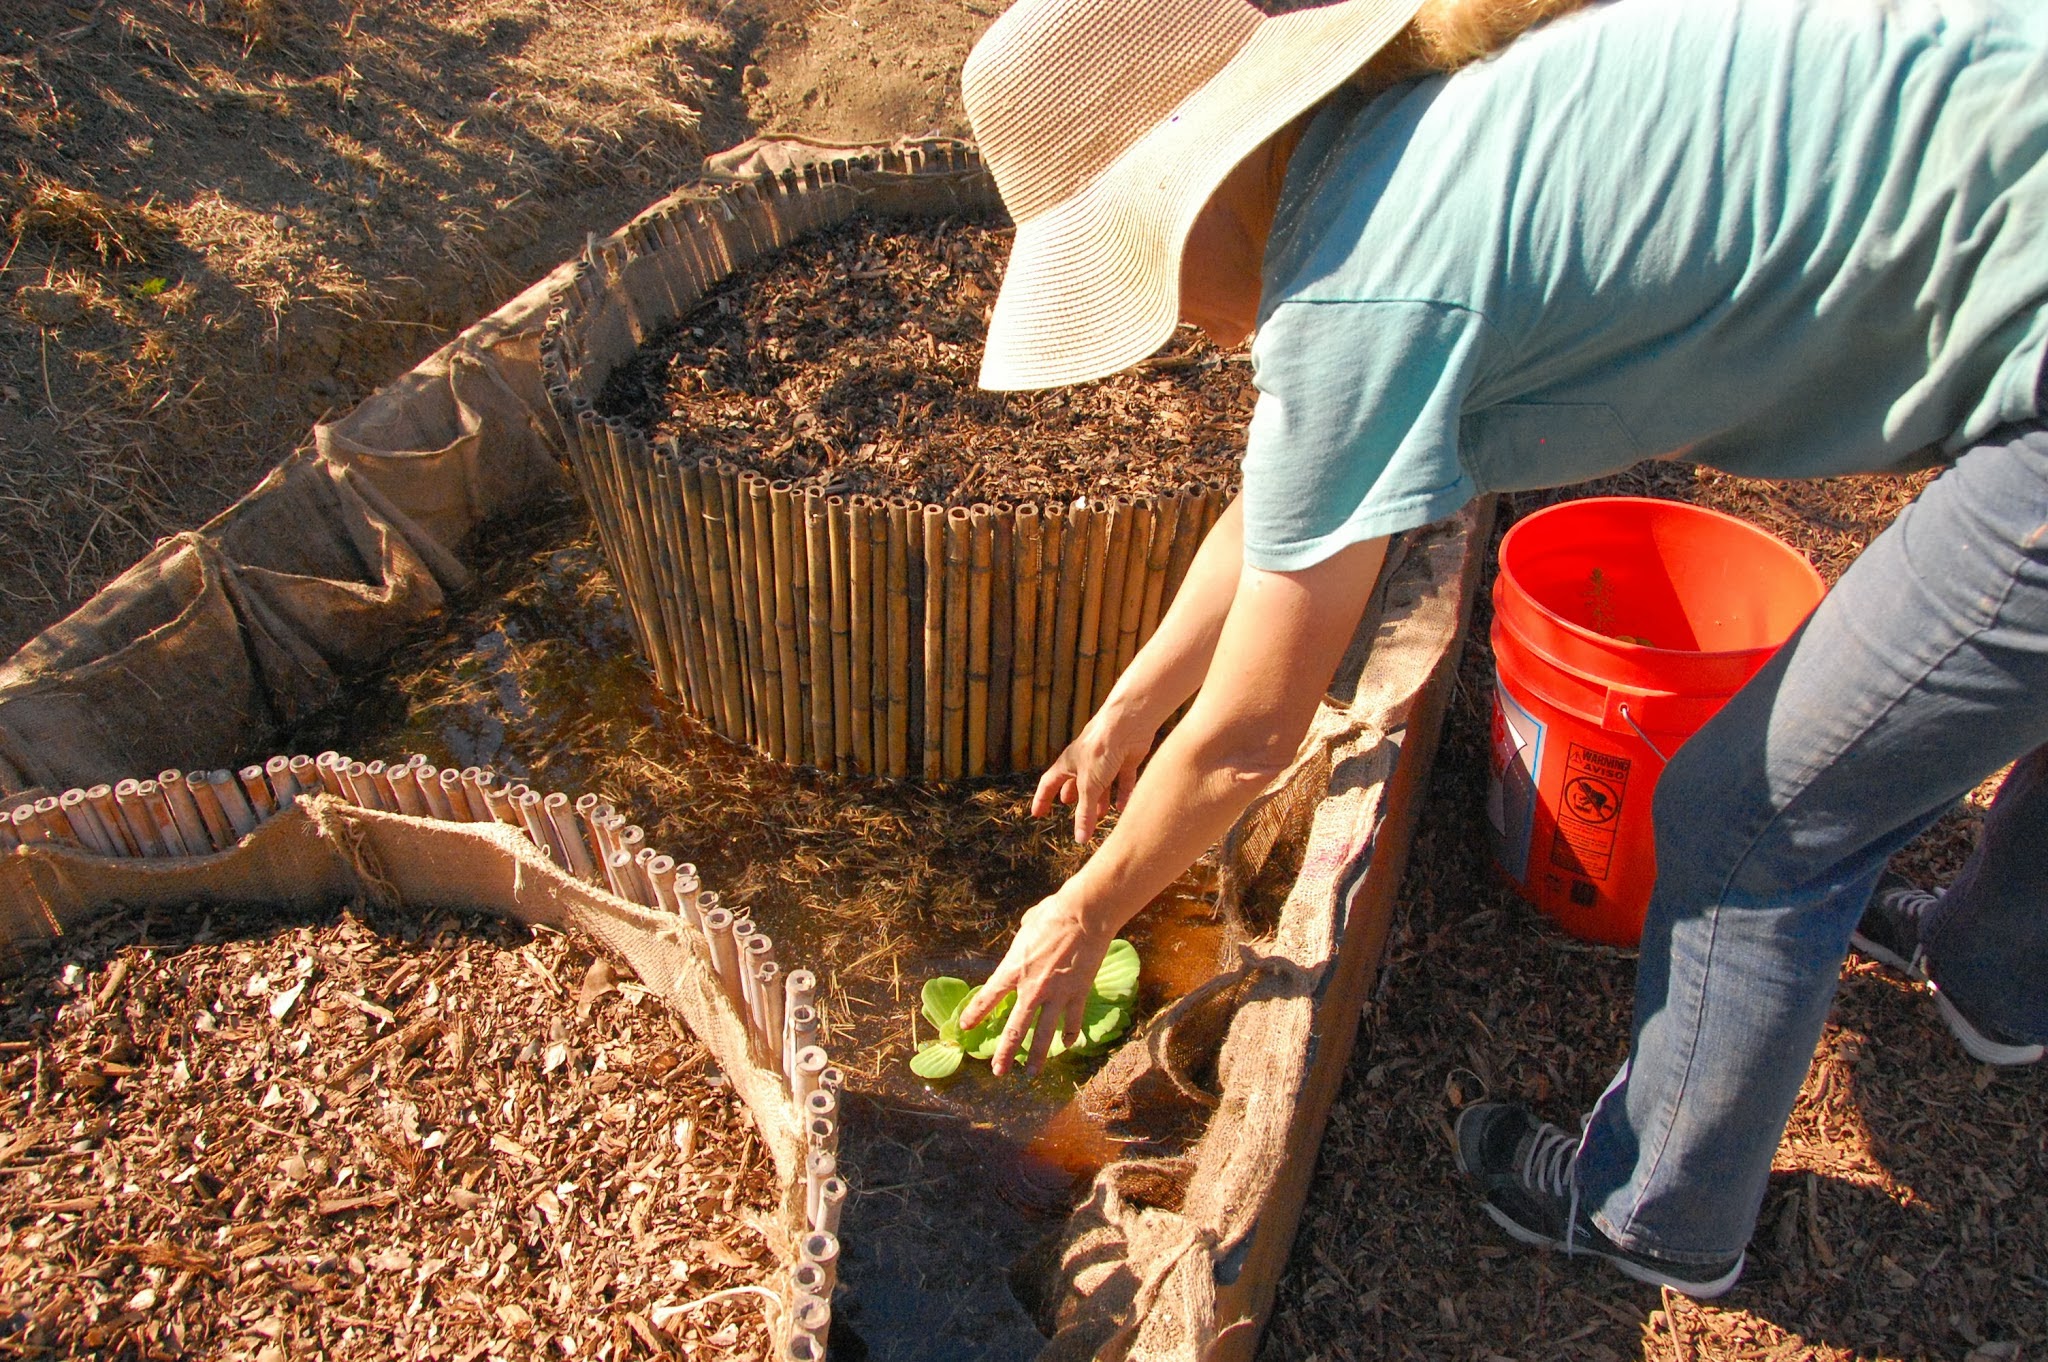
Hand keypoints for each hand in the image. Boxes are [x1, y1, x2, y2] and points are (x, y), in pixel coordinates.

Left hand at [958, 889, 1115, 1076]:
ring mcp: (1057, 994)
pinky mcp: (1078, 993)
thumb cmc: (1053, 914)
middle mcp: (1032, 987)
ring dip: (1036, 1056)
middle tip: (997, 1071)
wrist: (1084, 914)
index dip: (975, 1014)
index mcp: (1013, 968)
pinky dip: (1069, 1034)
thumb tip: (1024, 935)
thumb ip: (1022, 941)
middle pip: (1015, 1027)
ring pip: (1044, 1034)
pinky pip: (1072, 1021)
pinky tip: (1066, 1045)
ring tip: (1030, 1073)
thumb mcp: (1027, 926)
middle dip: (1005, 1052)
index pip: (988, 997)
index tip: (966, 1027)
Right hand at [1033, 701, 1157, 842]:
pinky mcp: (1125, 758)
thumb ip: (1085, 813)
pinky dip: (1123, 793)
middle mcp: (1085, 761)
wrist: (1127, 724)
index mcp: (1068, 763)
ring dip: (1101, 800)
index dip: (1042, 799)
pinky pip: (1123, 780)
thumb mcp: (1089, 786)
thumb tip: (1079, 839)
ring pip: (1102, 783)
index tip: (1037, 814)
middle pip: (1076, 784)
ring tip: (1102, 815)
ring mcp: (1106, 759)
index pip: (1049, 783)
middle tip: (1072, 811)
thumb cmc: (1101, 749)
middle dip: (1075, 799)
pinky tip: (1124, 807)